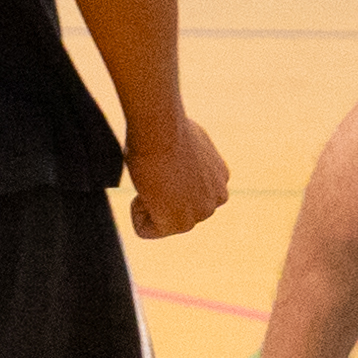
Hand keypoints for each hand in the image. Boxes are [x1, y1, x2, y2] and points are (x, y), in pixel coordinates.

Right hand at [124, 110, 230, 240]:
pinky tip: (147, 188)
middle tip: (160, 168)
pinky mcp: (181, 224)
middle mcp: (217, 197)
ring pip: (159, 221)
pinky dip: (137, 211)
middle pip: (174, 209)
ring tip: (156, 177)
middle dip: (160, 193)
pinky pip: (145, 229)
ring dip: (149, 201)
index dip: (167, 176)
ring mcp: (202, 213)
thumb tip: (184, 162)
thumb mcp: (190, 142)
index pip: (187, 194)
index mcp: (220, 177)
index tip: (168, 159)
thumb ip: (192, 161)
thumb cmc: (167, 127)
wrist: (161, 129)